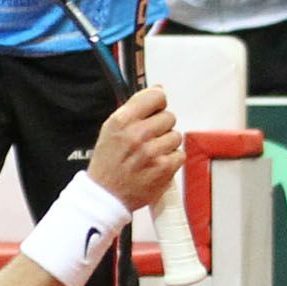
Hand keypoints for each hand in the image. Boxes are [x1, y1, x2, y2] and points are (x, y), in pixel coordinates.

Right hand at [87, 86, 185, 213]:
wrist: (106, 195)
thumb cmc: (108, 164)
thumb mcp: (111, 129)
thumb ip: (134, 109)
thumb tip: (158, 90)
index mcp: (122, 121)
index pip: (155, 96)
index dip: (158, 102)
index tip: (156, 108)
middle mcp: (137, 134)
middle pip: (169, 116)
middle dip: (162, 126)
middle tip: (150, 138)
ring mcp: (152, 151)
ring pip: (176, 135)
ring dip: (167, 144)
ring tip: (152, 153)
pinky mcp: (164, 168)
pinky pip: (180, 154)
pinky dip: (171, 160)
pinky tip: (157, 164)